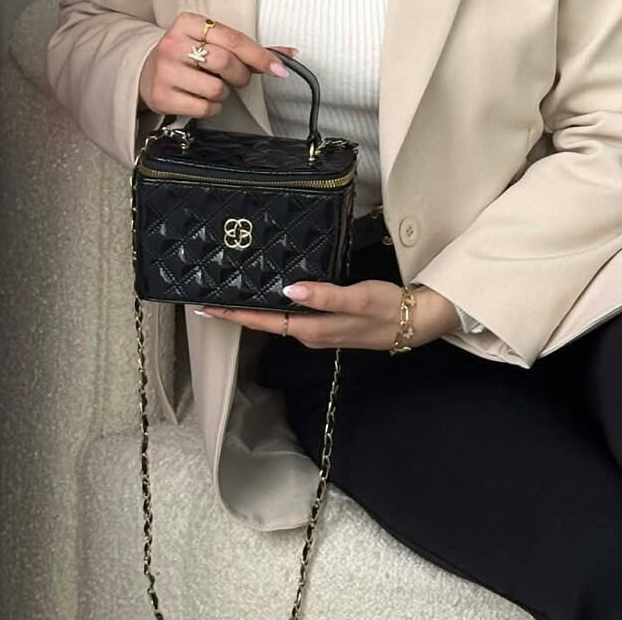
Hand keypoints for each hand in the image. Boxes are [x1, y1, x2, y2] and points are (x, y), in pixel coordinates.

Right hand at [138, 11, 297, 117]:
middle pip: (225, 62)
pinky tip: (200, 98)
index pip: (233, 39)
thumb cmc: (190, 55)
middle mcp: (173, 43)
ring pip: (216, 89)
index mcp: (188, 22)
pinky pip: (204, 108)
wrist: (148, 72)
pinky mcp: (161, 96)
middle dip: (241, 75)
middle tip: (238, 78)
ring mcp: (164, 71)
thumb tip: (290, 54)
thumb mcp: (212, 42)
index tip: (279, 69)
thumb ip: (248, 48)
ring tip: (211, 85)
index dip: (260, 55)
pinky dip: (211, 108)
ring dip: (224, 93)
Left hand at [195, 279, 460, 349]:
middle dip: (237, 312)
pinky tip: (273, 292)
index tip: (206, 308)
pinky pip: (293, 315)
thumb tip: (289, 290)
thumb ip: (325, 296)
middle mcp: (310, 332)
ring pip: (278, 319)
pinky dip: (276, 305)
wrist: (416, 322)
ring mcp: (319, 329)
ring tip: (232, 292)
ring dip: (255, 309)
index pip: (264, 322)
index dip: (234, 315)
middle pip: (265, 323)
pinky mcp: (329, 322)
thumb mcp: (358, 299)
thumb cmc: (387, 308)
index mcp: (311, 329)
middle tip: (209, 295)